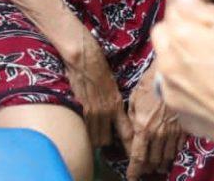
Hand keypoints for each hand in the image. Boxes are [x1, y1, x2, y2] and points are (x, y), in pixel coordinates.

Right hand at [58, 27, 132, 152]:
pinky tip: (84, 129)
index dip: (130, 147)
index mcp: (116, 105)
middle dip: (106, 143)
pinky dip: (85, 132)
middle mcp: (106, 111)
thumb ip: (112, 102)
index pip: (127, 133)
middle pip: (107, 140)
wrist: (83, 57)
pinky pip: (85, 129)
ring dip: (95, 139)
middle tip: (105, 142)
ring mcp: (92, 111)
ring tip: (94, 137)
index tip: (133, 156)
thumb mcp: (111, 86)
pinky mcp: (79, 108)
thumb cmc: (98, 67)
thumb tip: (113, 113)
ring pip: (95, 138)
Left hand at [125, 64, 182, 179]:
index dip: (135, 170)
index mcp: (143, 128)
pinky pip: (177, 149)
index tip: (132, 177)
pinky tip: (168, 154)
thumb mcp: (133, 102)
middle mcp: (158, 135)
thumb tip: (131, 136)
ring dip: (160, 163)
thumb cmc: (148, 85)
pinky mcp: (184, 130)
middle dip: (147, 168)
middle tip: (143, 170)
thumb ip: (132, 121)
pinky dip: (172, 154)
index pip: (138, 157)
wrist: (170, 75)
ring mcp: (173, 133)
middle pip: (153, 161)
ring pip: (166, 157)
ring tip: (155, 166)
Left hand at [152, 0, 213, 152]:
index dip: (200, 11)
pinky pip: (178, 90)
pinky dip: (191, 85)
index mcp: (180, 36)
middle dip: (185, 33)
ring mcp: (170, 91)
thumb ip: (202, 11)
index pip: (175, 10)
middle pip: (166, 36)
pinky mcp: (179, 113)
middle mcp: (166, 62)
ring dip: (186, 59)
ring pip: (170, 63)